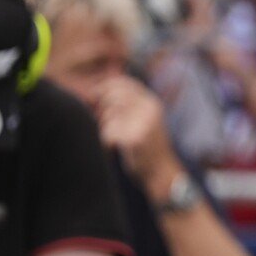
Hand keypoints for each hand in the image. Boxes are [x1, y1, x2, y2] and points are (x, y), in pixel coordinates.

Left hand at [94, 75, 181, 194]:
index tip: (93, 97)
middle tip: (101, 121)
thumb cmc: (148, 146)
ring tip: (114, 139)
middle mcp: (149, 109)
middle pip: (112, 97)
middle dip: (101, 109)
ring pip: (108, 116)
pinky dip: (105, 142)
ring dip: (104, 128)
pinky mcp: (134, 138)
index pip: (123, 83)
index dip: (104, 87)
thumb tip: (96, 90)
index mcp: (152, 102)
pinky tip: (113, 149)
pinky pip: (107, 133)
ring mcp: (142, 123)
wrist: (162, 173)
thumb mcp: (145, 119)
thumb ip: (128, 103)